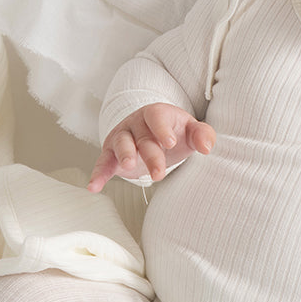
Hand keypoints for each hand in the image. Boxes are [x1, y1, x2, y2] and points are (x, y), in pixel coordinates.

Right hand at [87, 103, 215, 192]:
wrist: (156, 135)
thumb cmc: (176, 133)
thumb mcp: (191, 131)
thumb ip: (203, 135)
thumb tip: (206, 147)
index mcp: (156, 114)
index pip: (156, 116)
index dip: (161, 128)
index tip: (169, 143)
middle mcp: (136, 123)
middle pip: (142, 137)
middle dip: (150, 154)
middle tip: (160, 173)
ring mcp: (122, 137)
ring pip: (121, 144)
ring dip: (124, 155)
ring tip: (128, 167)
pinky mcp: (112, 154)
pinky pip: (104, 162)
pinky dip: (98, 174)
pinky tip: (94, 186)